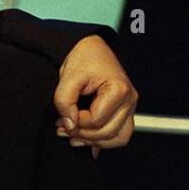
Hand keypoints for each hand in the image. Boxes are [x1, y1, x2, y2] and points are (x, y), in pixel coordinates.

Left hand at [53, 35, 137, 155]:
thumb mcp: (68, 77)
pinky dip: (102, 141)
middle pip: (108, 133)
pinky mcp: (124, 111)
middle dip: (82, 135)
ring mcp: (129, 107)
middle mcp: (129, 101)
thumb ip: (64, 102)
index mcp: (119, 90)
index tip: (61, 117)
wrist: (93, 48)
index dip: (76, 122)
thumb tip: (69, 125)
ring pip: (117, 138)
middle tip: (61, 129)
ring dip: (93, 141)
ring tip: (72, 136)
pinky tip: (83, 140)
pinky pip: (119, 134)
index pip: (96, 120)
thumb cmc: (84, 58)